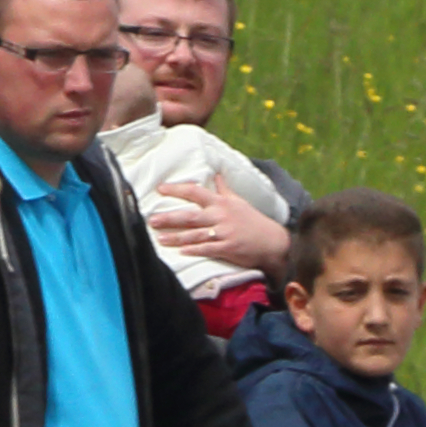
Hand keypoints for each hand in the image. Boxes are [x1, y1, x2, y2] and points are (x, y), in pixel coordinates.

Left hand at [149, 185, 290, 275]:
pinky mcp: (228, 249)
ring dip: (176, 237)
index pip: (195, 192)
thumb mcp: (239, 202)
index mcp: (221, 203)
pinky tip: (181, 252)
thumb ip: (224, 189)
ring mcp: (223, 234)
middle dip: (169, 218)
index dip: (176, 190)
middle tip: (152, 220)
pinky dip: (194, 251)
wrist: (273, 241)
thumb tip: (216, 174)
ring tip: (160, 238)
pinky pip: (207, 250)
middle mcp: (220, 217)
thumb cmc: (254, 221)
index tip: (160, 189)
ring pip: (194, 235)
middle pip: (190, 216)